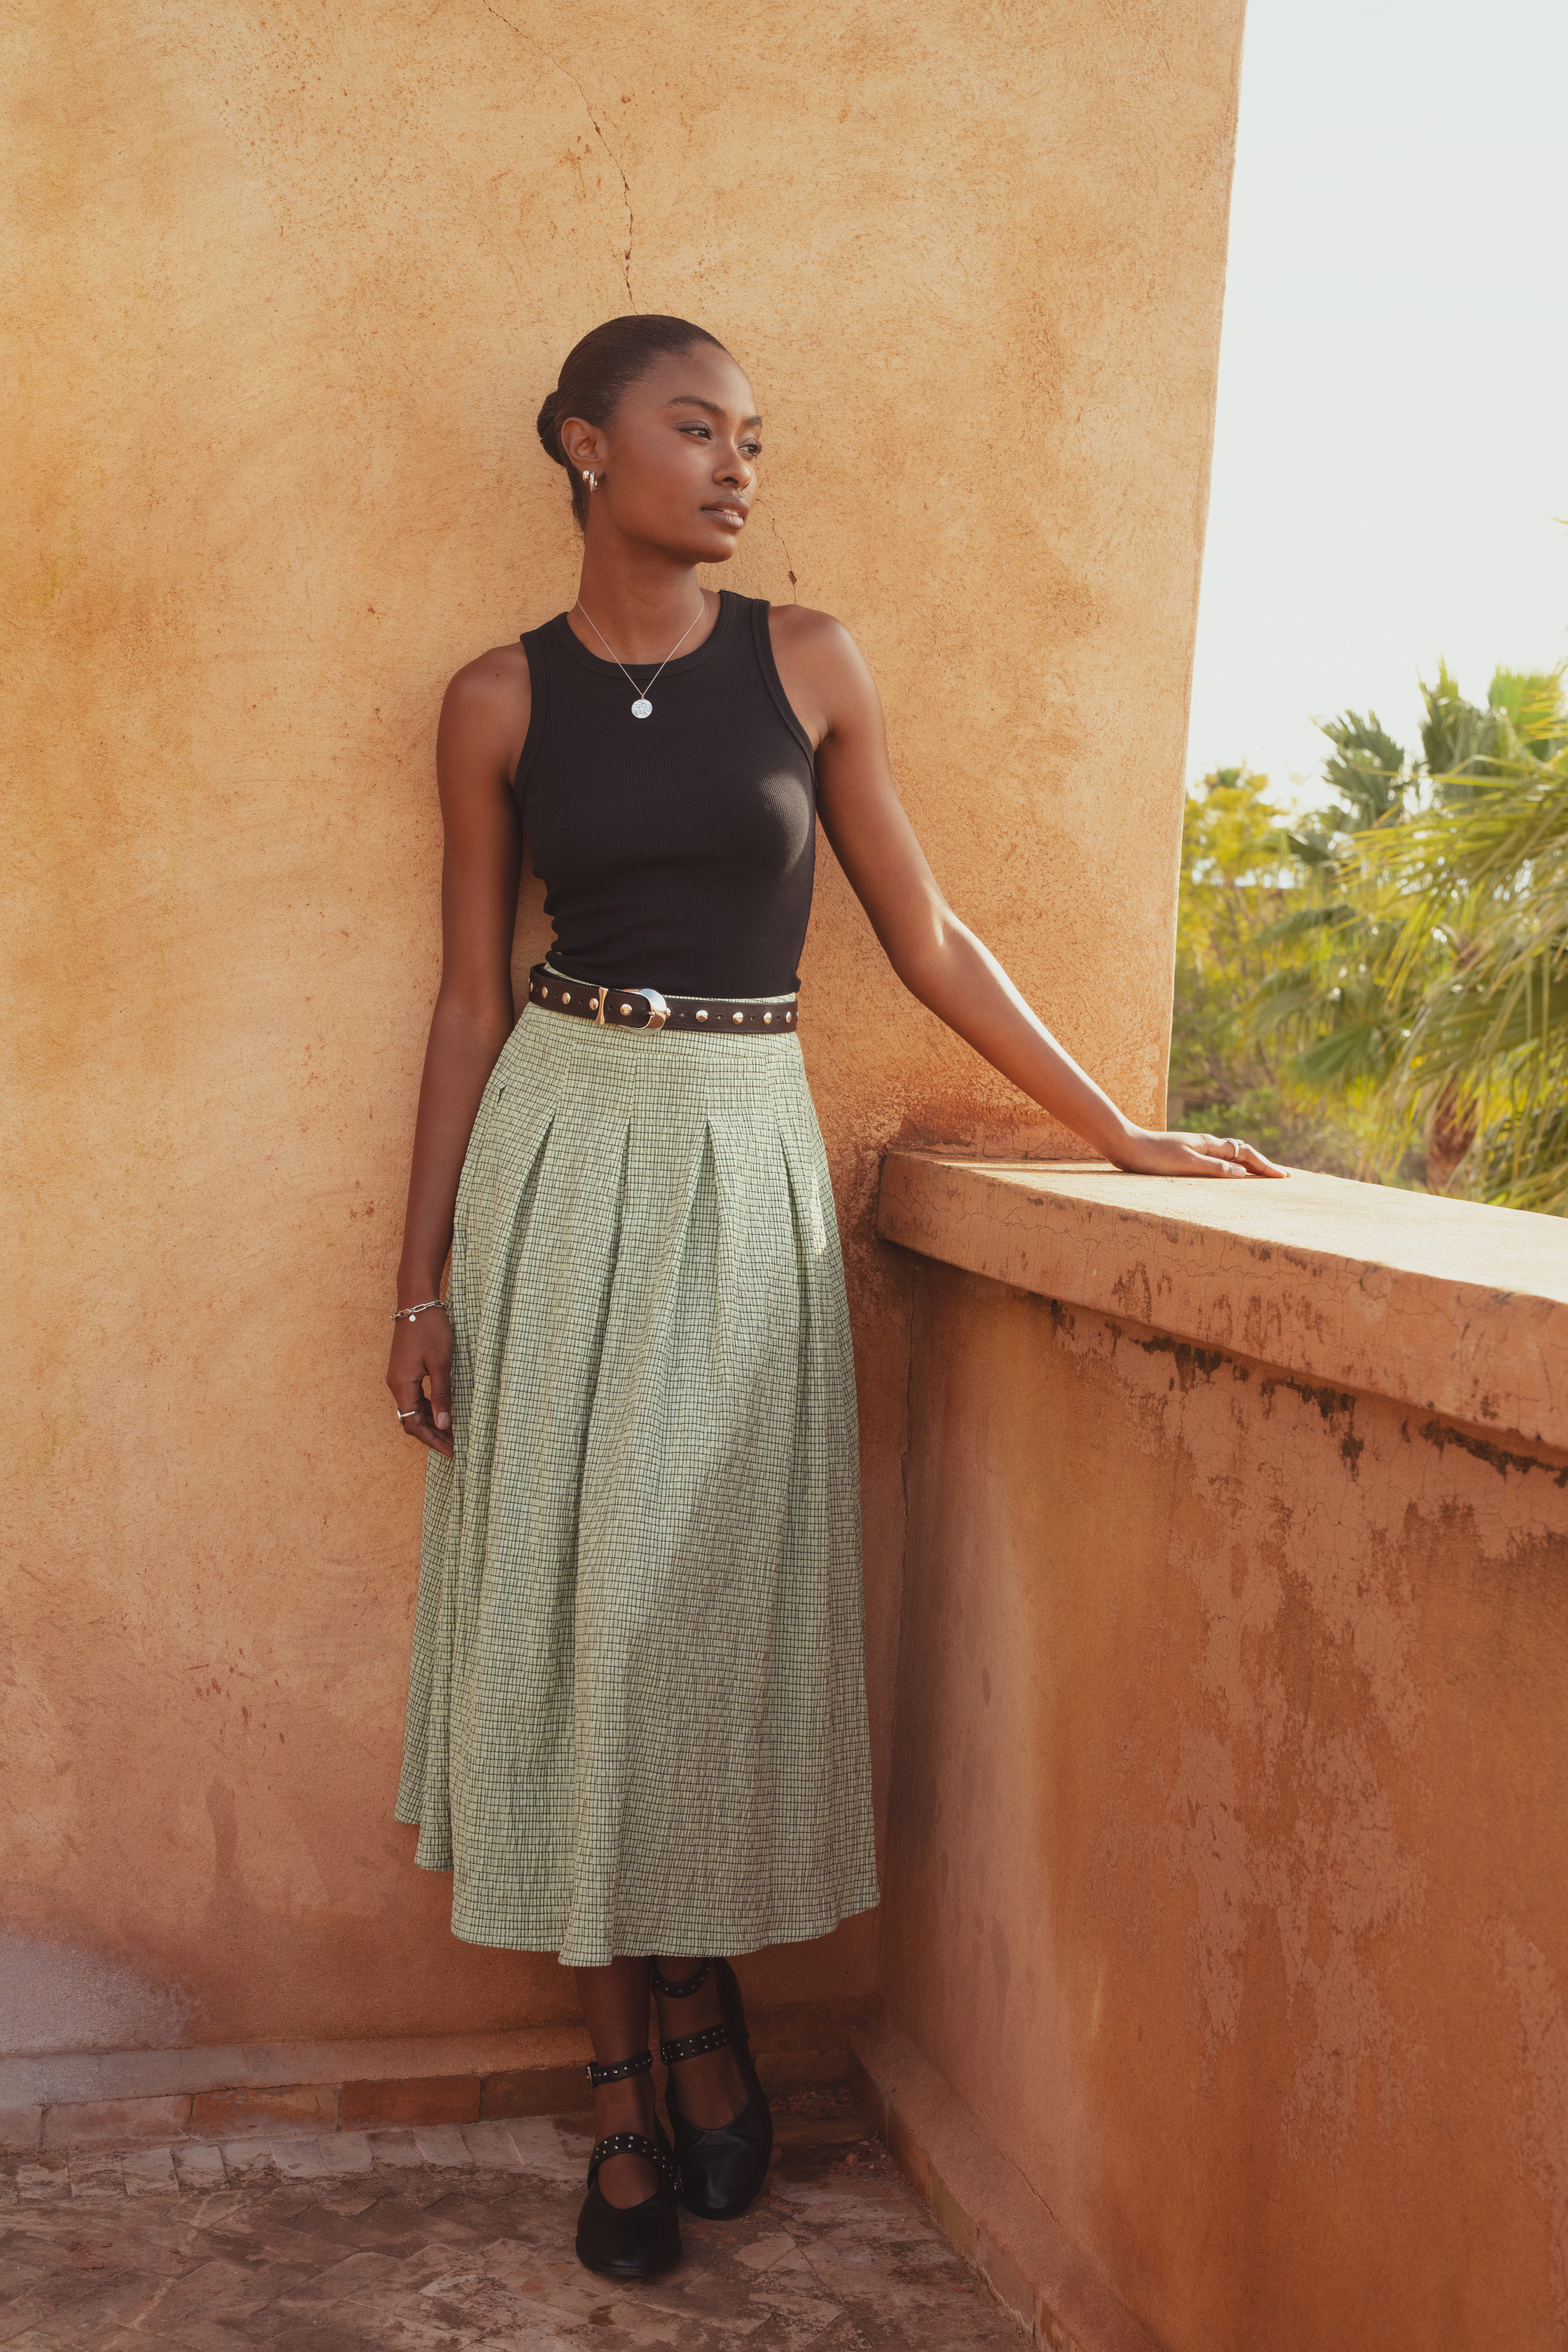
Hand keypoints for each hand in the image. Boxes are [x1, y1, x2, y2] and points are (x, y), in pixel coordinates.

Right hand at [386, 1307, 454, 1456]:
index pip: (413, 1423)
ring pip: (413, 1409)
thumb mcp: (441, 1363)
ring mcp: (400, 1377)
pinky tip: (443, 1412)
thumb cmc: (430, 1329)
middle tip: (455, 1447)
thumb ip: (442, 1394)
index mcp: (402, 1384)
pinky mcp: (406, 1370)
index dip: (432, 1440)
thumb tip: (444, 1423)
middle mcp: (396, 1384)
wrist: (417, 1302)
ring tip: (452, 1433)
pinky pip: (415, 1397)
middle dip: (433, 1435)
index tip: (451, 1451)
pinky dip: (429, 1408)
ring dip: (431, 1423)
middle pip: (411, 1420)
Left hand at [1108, 1128, 1290, 1179]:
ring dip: (1247, 1165)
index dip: (1265, 1166)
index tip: (1284, 1177)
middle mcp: (1205, 1145)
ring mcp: (1195, 1149)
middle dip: (1262, 1165)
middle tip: (1281, 1176)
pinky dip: (1230, 1167)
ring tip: (1262, 1175)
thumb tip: (1243, 1173)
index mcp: (1208, 1145)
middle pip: (1241, 1153)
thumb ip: (1215, 1168)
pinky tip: (1228, 1175)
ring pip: (1229, 1156)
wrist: (1124, 1145)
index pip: (1245, 1154)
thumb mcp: (1186, 1164)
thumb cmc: (1153, 1157)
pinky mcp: (1184, 1156)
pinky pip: (1216, 1161)